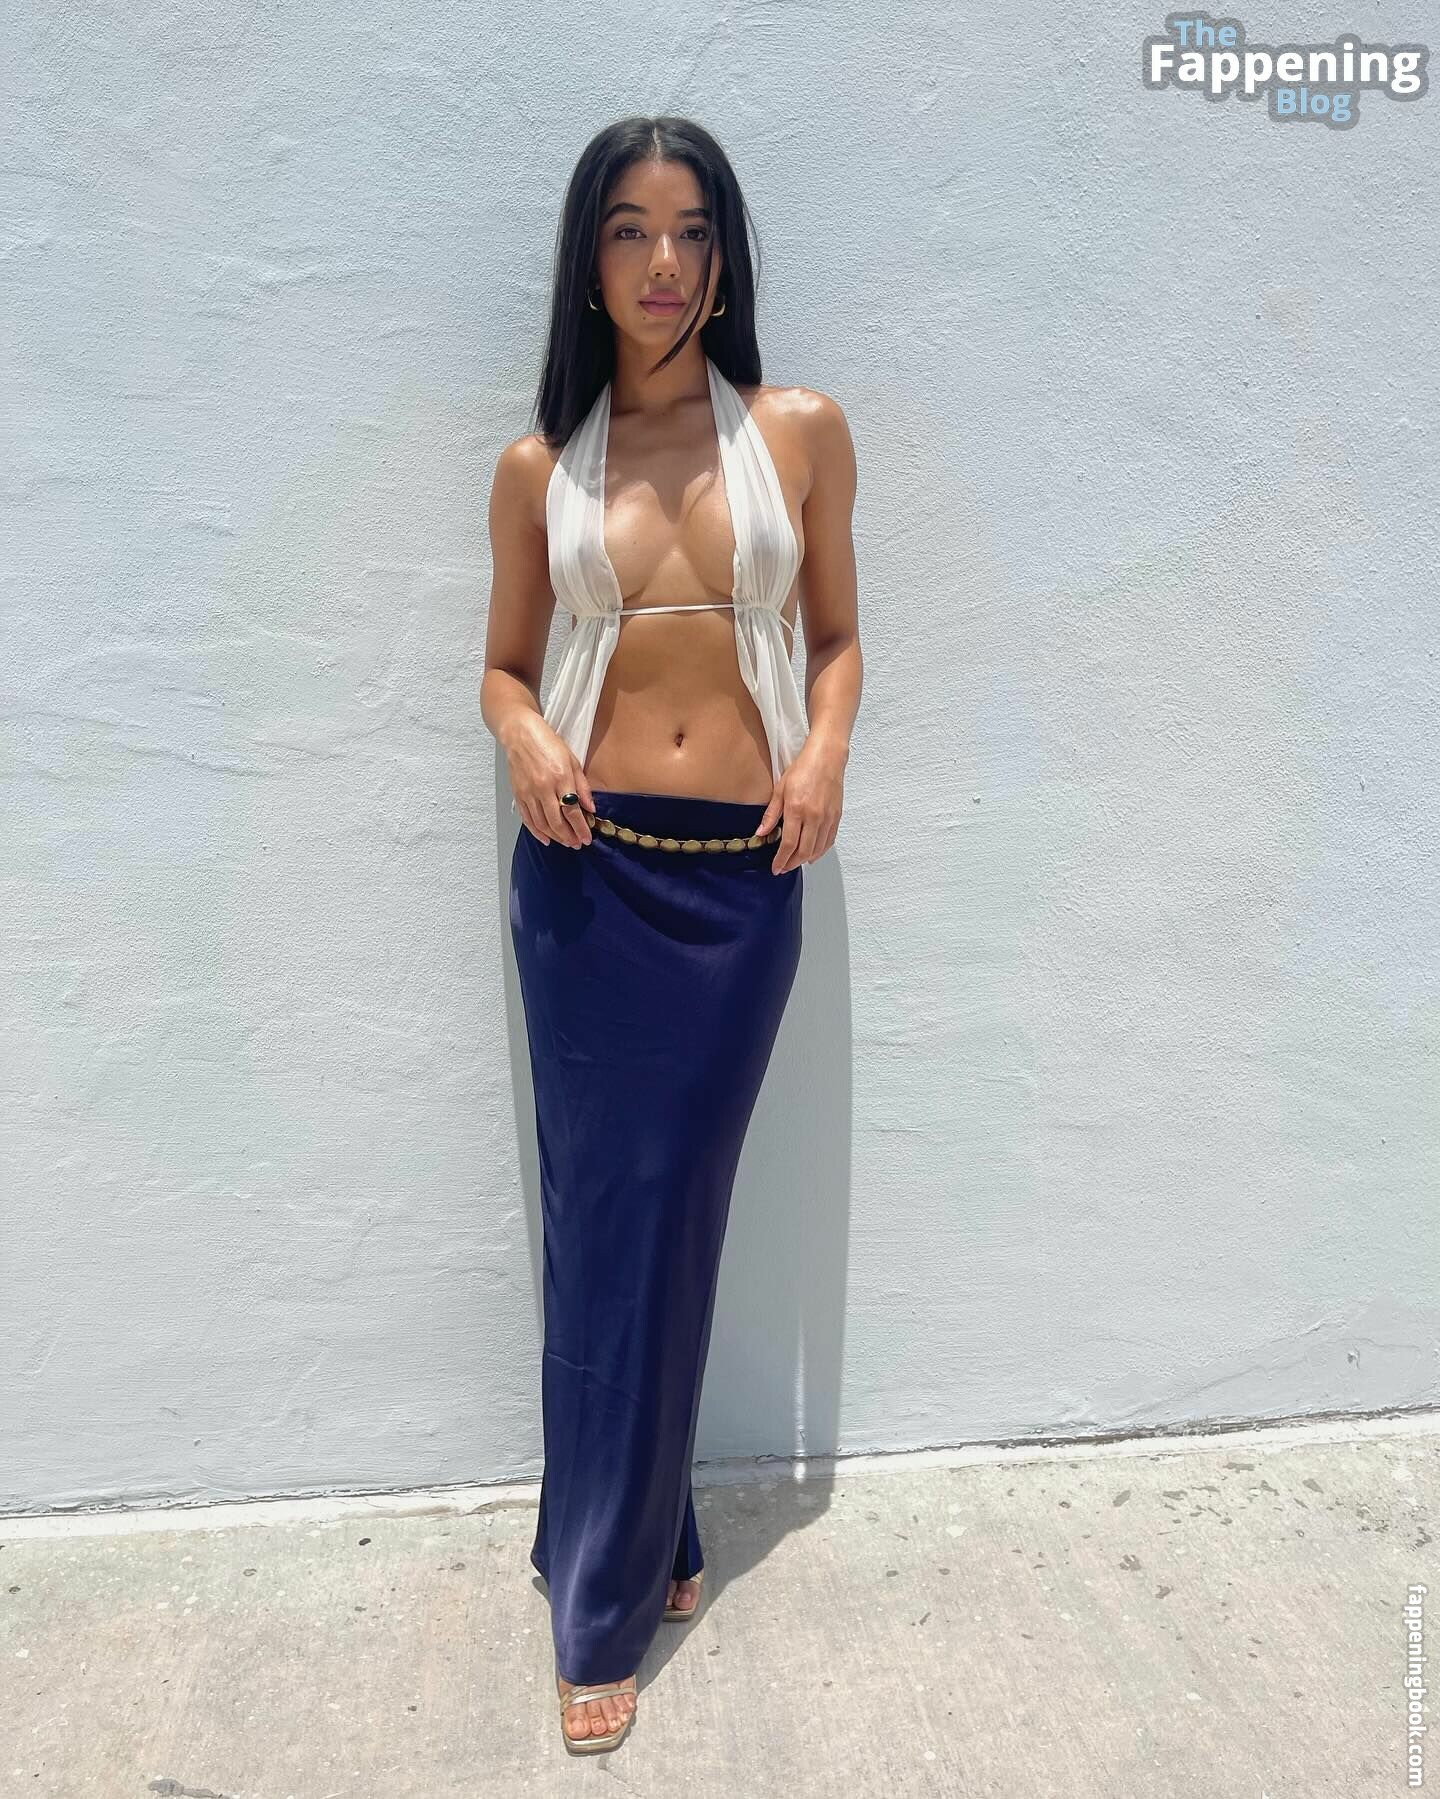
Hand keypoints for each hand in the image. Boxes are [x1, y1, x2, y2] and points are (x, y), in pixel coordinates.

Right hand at [506, 717, 594, 847]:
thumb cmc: (548, 743)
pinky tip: (546, 838)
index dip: (581, 828)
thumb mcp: (572, 760)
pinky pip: (528, 819)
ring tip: (566, 842)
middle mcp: (544, 788)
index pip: (573, 811)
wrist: (520, 734)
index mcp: (561, 778)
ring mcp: (529, 792)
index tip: (587, 838)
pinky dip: (537, 832)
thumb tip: (590, 808)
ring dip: (556, 837)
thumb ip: (582, 786)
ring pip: (542, 824)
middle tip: (577, 844)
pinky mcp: (518, 794)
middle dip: (569, 836)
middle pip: (557, 822)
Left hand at [755, 737, 845, 873]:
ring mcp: (827, 818)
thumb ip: (771, 815)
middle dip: (792, 863)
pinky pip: (829, 841)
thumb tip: (761, 833)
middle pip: (804, 851)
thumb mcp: (780, 789)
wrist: (827, 757)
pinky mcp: (836, 816)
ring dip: (805, 860)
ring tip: (795, 862)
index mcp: (797, 810)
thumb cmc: (803, 768)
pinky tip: (812, 854)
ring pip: (817, 849)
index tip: (776, 868)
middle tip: (783, 868)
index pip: (789, 844)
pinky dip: (820, 851)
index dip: (781, 860)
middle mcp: (814, 817)